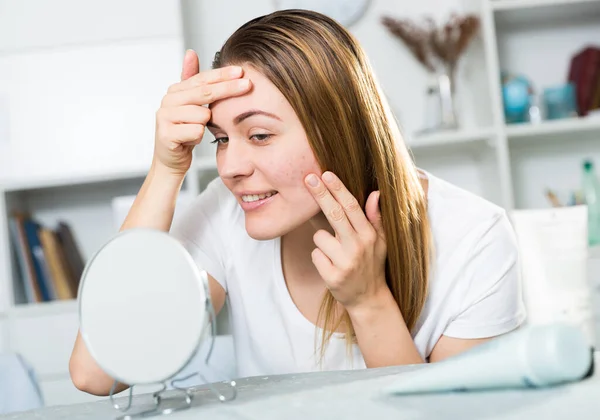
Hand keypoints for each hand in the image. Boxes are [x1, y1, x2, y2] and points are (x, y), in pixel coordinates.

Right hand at [153, 49, 251, 175]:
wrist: (170, 160)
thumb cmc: (184, 132)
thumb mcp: (190, 105)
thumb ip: (192, 81)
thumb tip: (191, 52)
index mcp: (174, 91)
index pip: (202, 79)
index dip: (222, 75)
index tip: (241, 71)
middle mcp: (167, 101)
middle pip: (204, 92)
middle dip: (228, 88)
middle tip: (248, 84)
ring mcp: (164, 117)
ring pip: (202, 114)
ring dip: (206, 125)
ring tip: (196, 130)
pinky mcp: (166, 134)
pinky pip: (196, 131)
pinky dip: (198, 137)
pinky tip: (191, 140)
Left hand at [305, 171, 387, 309]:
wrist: (369, 299)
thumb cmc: (372, 264)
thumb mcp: (380, 241)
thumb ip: (376, 218)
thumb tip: (376, 193)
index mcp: (370, 235)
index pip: (352, 207)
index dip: (338, 189)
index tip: (326, 174)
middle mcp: (358, 247)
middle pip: (335, 214)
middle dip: (320, 194)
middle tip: (308, 178)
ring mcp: (345, 263)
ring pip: (319, 236)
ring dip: (322, 241)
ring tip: (335, 252)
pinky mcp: (332, 277)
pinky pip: (315, 255)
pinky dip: (319, 257)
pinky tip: (331, 265)